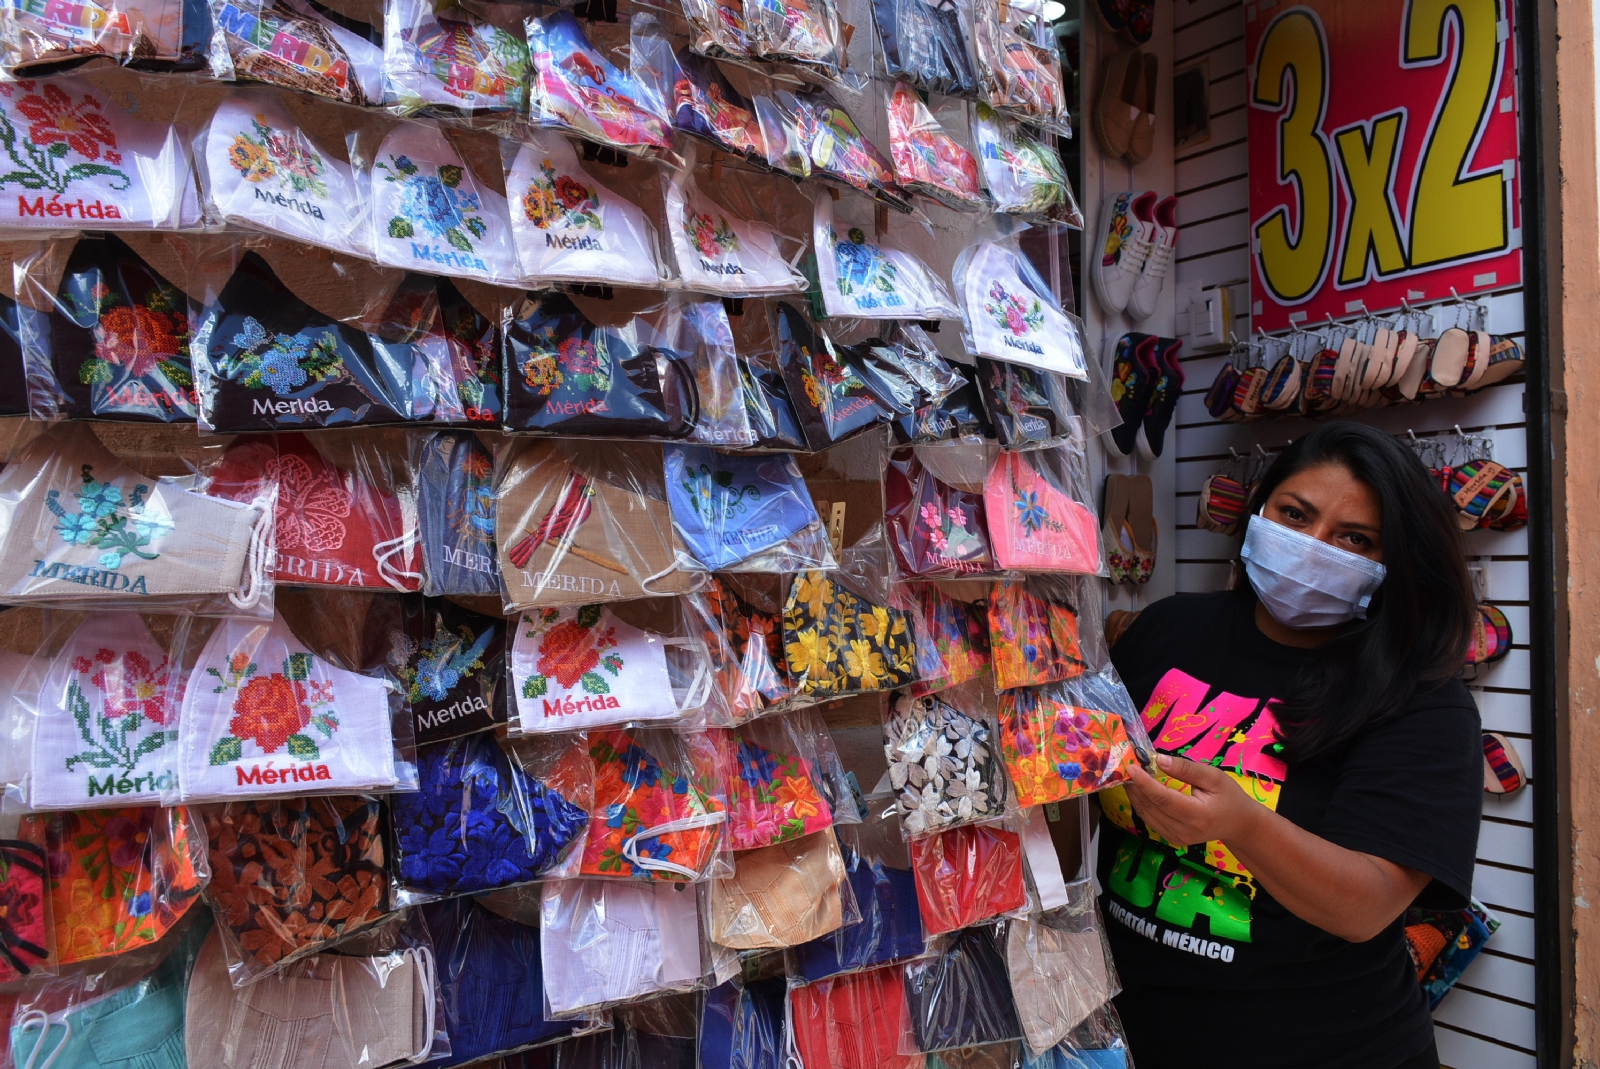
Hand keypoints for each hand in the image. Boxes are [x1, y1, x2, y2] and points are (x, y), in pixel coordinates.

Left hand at [1124, 754, 1262, 847]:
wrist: (1239, 825)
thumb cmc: (1229, 797)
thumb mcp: (1214, 778)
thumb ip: (1186, 769)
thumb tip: (1159, 760)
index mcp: (1198, 816)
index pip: (1164, 799)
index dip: (1145, 783)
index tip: (1131, 766)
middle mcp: (1184, 831)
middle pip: (1151, 807)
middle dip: (1136, 786)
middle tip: (1126, 764)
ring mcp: (1176, 837)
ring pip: (1146, 815)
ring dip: (1135, 794)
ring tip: (1129, 774)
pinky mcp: (1171, 838)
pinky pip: (1150, 819)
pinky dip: (1142, 803)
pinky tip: (1139, 788)